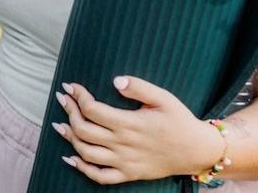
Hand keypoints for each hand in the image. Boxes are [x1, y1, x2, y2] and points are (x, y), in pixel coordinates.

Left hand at [51, 77, 224, 184]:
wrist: (197, 150)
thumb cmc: (179, 121)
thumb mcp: (164, 98)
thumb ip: (139, 87)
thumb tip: (115, 80)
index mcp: (129, 123)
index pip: (92, 110)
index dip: (78, 96)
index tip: (71, 86)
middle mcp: (123, 144)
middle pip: (84, 130)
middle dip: (69, 112)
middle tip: (63, 98)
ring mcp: (124, 162)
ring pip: (86, 153)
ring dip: (70, 137)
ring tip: (61, 123)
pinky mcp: (128, 174)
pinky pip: (99, 176)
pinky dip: (82, 168)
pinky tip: (71, 157)